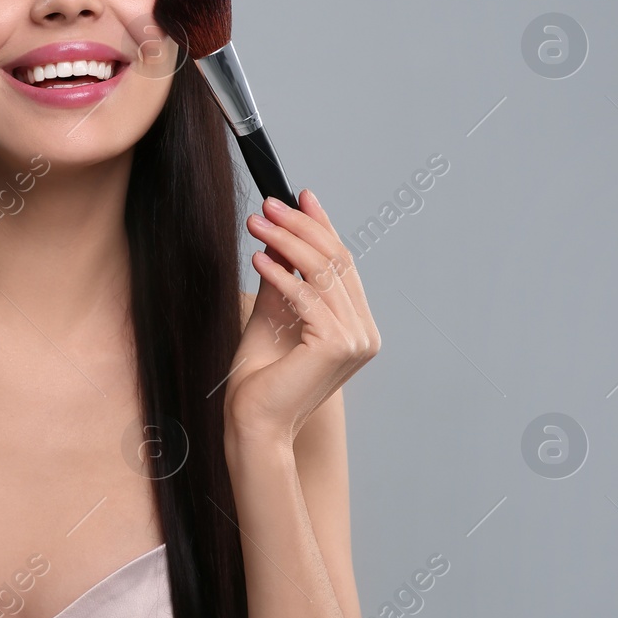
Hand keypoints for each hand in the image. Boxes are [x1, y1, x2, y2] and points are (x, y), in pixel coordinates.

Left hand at [223, 189, 379, 450]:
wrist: (253, 422)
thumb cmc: (260, 378)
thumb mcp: (272, 315)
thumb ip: (284, 280)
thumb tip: (278, 239)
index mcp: (357, 327)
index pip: (342, 264)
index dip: (322, 226)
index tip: (300, 196)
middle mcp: (365, 333)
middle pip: (336, 262)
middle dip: (300, 227)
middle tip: (267, 206)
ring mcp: (356, 340)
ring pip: (321, 274)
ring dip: (285, 243)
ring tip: (256, 225)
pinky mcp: (337, 345)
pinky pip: (307, 297)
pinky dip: (281, 274)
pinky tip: (257, 259)